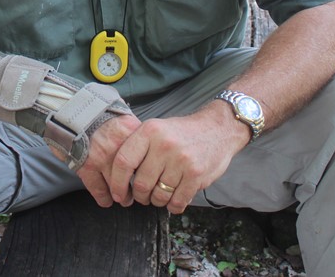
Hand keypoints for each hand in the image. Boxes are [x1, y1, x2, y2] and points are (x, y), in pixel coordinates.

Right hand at [60, 113, 142, 207]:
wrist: (70, 108)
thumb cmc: (96, 112)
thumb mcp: (122, 116)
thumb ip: (133, 132)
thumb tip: (144, 146)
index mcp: (131, 133)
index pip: (145, 159)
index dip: (147, 171)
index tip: (147, 178)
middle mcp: (119, 147)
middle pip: (132, 175)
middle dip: (135, 189)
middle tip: (136, 195)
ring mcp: (102, 158)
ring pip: (116, 185)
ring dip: (121, 196)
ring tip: (124, 200)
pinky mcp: (86, 166)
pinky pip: (98, 188)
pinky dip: (103, 197)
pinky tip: (106, 201)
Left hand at [106, 104, 248, 214]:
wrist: (218, 129)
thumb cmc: (183, 133)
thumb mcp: (157, 129)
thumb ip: (138, 147)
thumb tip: (116, 176)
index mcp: (150, 131)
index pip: (123, 161)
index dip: (117, 182)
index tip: (117, 194)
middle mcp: (164, 145)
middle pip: (141, 183)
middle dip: (139, 196)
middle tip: (142, 196)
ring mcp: (181, 160)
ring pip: (159, 195)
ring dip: (156, 201)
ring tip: (160, 195)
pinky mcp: (196, 174)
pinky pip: (177, 201)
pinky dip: (173, 206)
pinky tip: (174, 200)